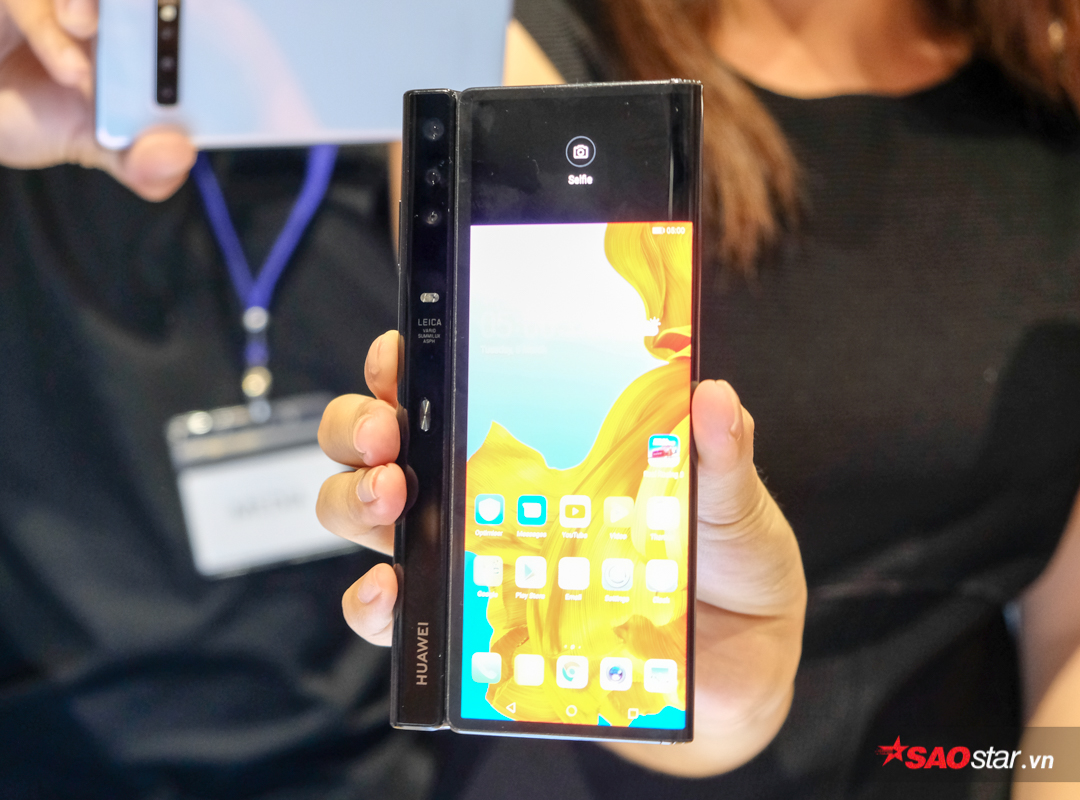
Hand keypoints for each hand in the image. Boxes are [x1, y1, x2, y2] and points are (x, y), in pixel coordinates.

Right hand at [0, 0, 194, 203]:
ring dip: (102, 8)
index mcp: (122, 16)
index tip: (230, 32)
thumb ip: (139, 157)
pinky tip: (70, 70)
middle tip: (168, 27)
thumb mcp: (93, 143)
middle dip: (157, 4)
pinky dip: (54, 32)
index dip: (184, 15)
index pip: (165, 8)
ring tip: (100, 52)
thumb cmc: (24, 110)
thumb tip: (179, 157)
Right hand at [318, 331, 806, 776]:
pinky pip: (395, 616)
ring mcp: (466, 559)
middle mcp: (481, 493)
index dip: (402, 363)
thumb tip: (713, 398)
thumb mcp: (726, 501)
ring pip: (368, 516)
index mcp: (537, 442)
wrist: (737, 666)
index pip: (444, 386)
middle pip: (381, 443)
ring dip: (355, 500)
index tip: (399, 358)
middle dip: (360, 426)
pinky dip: (373, 603)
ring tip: (391, 499)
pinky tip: (390, 593)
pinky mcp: (467, 628)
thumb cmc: (720, 565)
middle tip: (388, 435)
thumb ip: (719, 455)